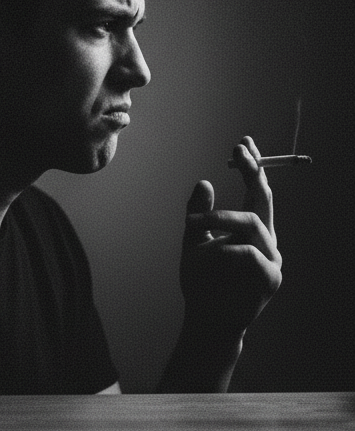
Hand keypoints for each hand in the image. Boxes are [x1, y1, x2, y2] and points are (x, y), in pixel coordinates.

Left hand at [179, 137, 282, 338]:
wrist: (205, 319)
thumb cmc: (202, 281)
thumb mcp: (194, 242)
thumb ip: (199, 215)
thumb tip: (203, 182)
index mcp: (250, 231)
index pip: (256, 192)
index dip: (253, 167)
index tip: (243, 143)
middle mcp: (266, 241)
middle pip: (264, 199)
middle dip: (254, 172)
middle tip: (239, 152)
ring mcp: (271, 259)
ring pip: (253, 223)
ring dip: (220, 218)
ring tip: (192, 224)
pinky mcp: (270, 279)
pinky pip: (249, 254)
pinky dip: (225, 251)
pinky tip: (209, 254)